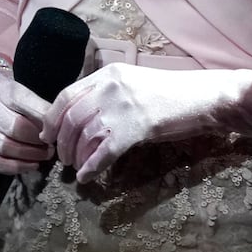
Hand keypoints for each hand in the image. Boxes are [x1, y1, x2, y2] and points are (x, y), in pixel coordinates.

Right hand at [0, 66, 53, 174]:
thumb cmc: (2, 92)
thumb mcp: (19, 89)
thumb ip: (36, 105)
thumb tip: (56, 126)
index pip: (24, 103)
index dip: (43, 119)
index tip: (57, 129)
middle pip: (14, 129)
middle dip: (37, 141)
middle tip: (52, 147)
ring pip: (4, 148)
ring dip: (29, 155)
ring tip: (44, 156)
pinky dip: (13, 167)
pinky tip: (29, 165)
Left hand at [42, 64, 251, 182]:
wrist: (203, 97)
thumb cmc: (171, 93)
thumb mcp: (133, 84)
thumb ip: (107, 95)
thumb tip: (81, 120)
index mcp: (108, 73)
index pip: (66, 96)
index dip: (51, 119)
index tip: (48, 137)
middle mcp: (110, 86)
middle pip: (70, 119)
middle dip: (62, 143)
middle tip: (65, 159)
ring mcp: (123, 106)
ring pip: (84, 136)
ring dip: (76, 157)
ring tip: (78, 169)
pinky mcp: (136, 127)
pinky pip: (104, 152)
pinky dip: (92, 167)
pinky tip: (88, 177)